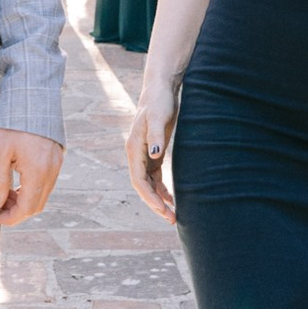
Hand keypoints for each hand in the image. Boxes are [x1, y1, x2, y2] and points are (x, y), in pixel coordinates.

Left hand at [0, 129, 63, 226]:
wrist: (33, 95)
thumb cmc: (12, 122)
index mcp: (38, 170)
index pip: (27, 208)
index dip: (10, 218)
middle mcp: (52, 171)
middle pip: (37, 205)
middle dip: (17, 212)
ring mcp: (57, 164)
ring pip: (43, 195)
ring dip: (24, 201)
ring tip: (4, 194)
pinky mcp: (57, 158)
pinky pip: (46, 183)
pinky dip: (32, 190)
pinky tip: (16, 182)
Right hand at [127, 73, 177, 223]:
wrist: (161, 89)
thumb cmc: (159, 101)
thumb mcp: (159, 116)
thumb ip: (157, 135)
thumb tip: (155, 154)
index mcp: (134, 148)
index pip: (138, 181)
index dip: (149, 197)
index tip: (163, 210)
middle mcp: (136, 154)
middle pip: (143, 187)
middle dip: (155, 204)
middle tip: (172, 219)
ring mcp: (145, 154)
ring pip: (149, 184)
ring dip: (159, 200)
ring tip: (173, 215)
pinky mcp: (154, 152)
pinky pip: (155, 177)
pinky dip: (162, 189)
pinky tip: (173, 199)